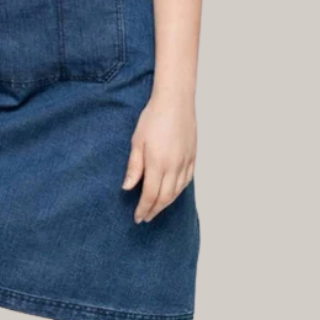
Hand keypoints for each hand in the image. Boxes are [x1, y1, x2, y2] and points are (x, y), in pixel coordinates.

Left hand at [121, 92, 196, 223]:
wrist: (175, 101)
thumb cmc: (153, 117)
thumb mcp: (137, 140)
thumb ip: (134, 166)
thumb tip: (128, 188)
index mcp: (158, 164)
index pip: (151, 195)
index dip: (143, 209)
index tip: (137, 217)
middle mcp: (174, 167)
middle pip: (165, 198)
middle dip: (154, 210)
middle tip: (145, 217)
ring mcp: (185, 163)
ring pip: (177, 192)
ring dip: (166, 203)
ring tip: (156, 209)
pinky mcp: (192, 157)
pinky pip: (186, 181)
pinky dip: (178, 192)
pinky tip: (172, 193)